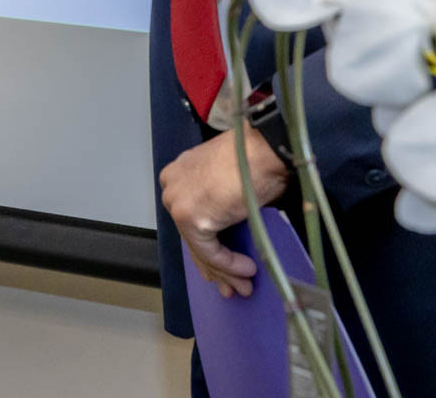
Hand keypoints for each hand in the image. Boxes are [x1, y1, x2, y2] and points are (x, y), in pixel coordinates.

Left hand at [158, 126, 288, 298]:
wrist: (263, 149)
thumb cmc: (256, 158)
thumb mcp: (229, 179)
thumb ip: (220, 203)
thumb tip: (230, 230)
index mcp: (179, 173)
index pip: (188, 218)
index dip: (205, 244)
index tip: (221, 264)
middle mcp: (171, 187)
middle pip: (191, 236)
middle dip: (214, 265)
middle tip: (231, 285)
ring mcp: (178, 203)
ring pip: (199, 247)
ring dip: (224, 271)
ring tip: (244, 286)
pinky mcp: (191, 219)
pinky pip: (209, 252)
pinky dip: (229, 265)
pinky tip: (247, 271)